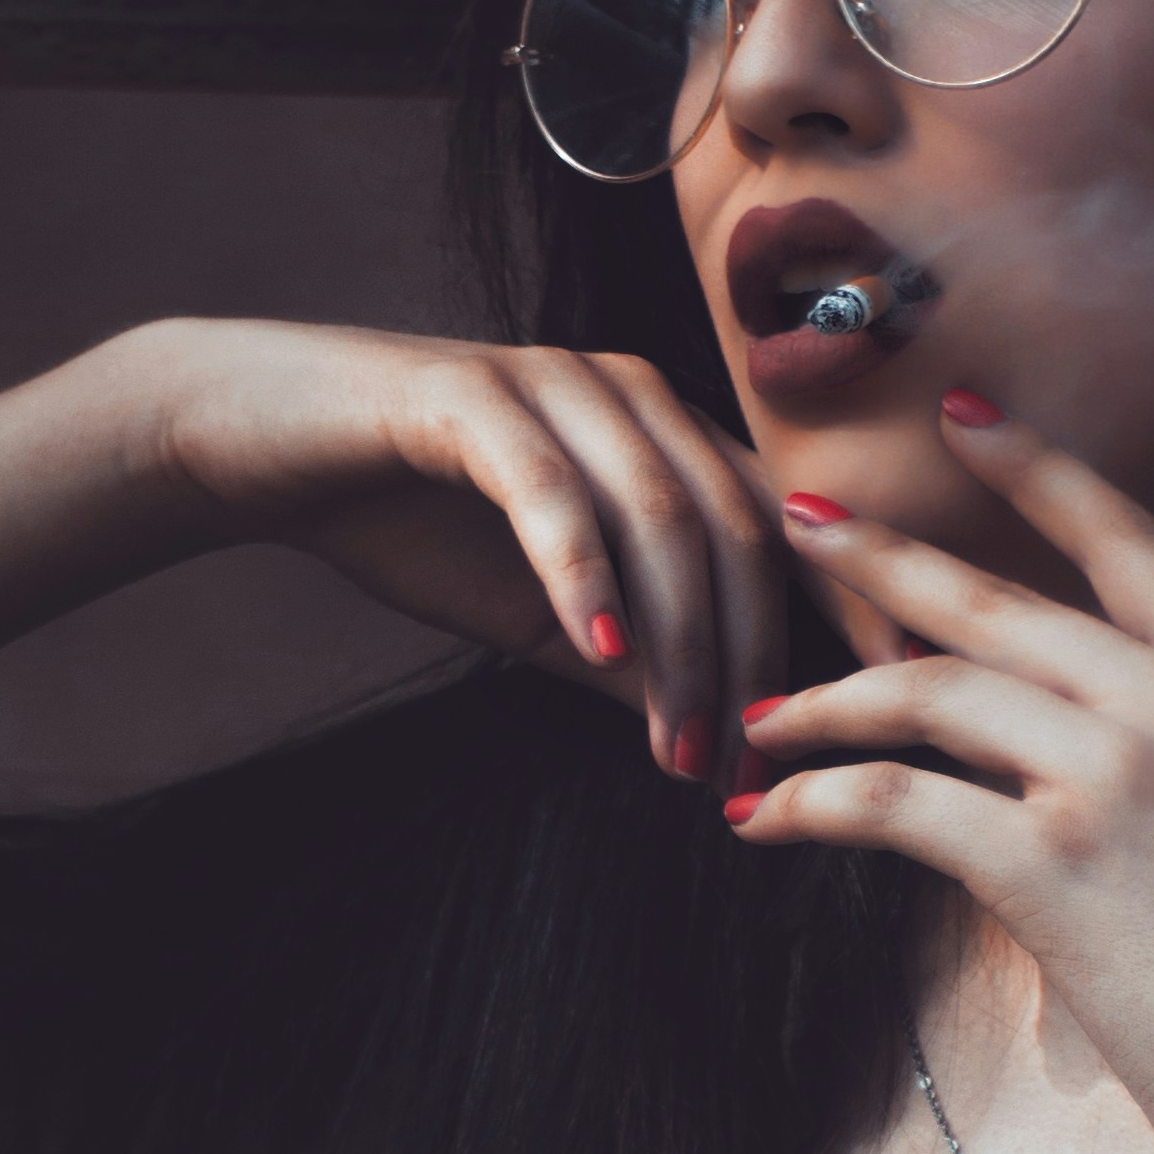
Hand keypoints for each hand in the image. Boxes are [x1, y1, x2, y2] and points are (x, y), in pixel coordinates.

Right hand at [125, 314, 832, 785]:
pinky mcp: (470, 399)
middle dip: (753, 659)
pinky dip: (581, 577)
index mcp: (666, 434)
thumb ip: (636, 658)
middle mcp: (630, 394)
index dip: (844, 610)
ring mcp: (555, 385)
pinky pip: (551, 492)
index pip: (786, 523)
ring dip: (676, 643)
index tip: (892, 706)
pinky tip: (594, 655)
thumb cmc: (410, 519)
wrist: (260, 444)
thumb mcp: (546, 612)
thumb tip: (724, 740)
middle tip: (746, 768)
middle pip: (737, 529)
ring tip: (676, 748)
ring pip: (659, 516)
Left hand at [724, 398, 1153, 1153]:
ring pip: (928, 694)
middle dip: (878, 558)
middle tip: (798, 525)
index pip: (1125, 537)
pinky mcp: (1046, 864)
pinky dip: (817, 803)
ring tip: (764, 721)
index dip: (1036, 467)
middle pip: (991, 602)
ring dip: (828, 704)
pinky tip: (766, 817)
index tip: (964, 418)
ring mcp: (1105, 778)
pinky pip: (898, 803)